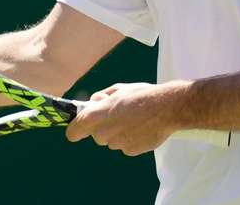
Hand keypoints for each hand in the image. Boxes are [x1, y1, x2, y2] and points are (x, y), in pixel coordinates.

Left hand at [65, 82, 184, 155]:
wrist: (166, 108)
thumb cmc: (141, 95)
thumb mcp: (118, 89)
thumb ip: (101, 98)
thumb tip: (94, 102)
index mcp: (96, 116)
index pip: (73, 131)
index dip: (76, 129)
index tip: (79, 127)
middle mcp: (103, 133)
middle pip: (96, 134)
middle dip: (104, 126)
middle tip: (120, 114)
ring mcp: (117, 144)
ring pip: (112, 140)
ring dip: (119, 132)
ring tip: (135, 119)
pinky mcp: (131, 151)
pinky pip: (126, 145)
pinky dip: (131, 138)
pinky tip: (142, 127)